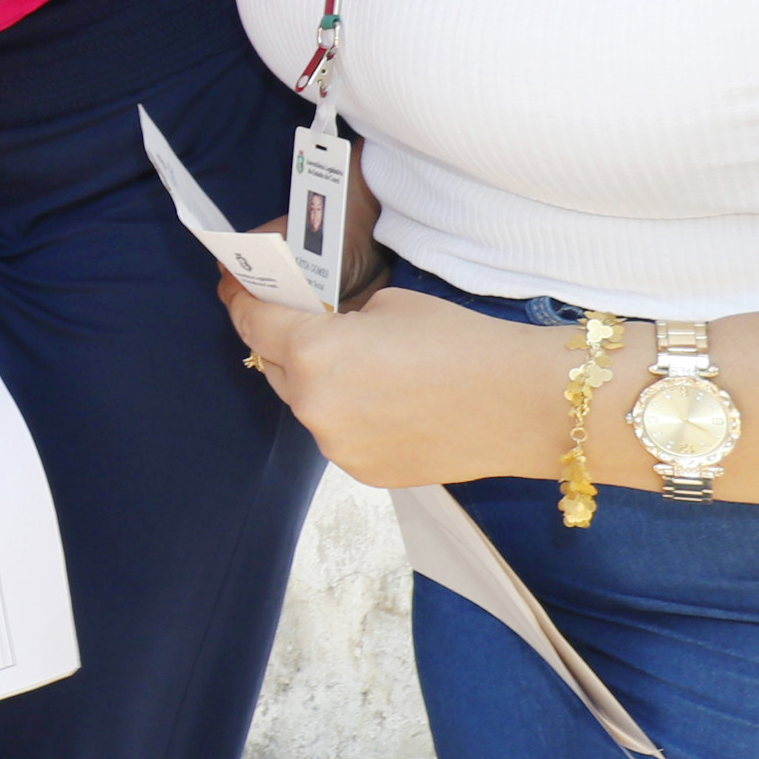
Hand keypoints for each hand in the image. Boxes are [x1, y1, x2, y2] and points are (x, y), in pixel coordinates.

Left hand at [227, 277, 593, 489]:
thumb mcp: (387, 306)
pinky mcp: (362, 472)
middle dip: (284, 343)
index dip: (241, 299)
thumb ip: (338, 319)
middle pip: (274, 365)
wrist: (523, 403)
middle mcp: (314, 405)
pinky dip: (347, 416)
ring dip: (318, 384)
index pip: (252, 321)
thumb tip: (320, 328)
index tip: (236, 286)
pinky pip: (337, 434)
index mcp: (313, 352)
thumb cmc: (462, 342)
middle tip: (303, 322)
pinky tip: (386, 403)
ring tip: (361, 368)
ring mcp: (336, 445)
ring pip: (306, 405)